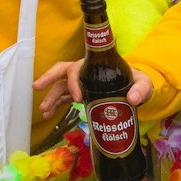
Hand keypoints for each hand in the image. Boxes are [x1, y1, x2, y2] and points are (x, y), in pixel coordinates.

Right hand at [34, 61, 151, 118]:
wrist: (137, 89)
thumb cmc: (137, 82)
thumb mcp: (144, 83)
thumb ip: (140, 89)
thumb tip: (132, 99)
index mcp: (97, 65)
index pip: (77, 69)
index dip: (74, 82)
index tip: (77, 98)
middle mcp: (86, 72)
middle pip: (62, 71)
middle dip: (49, 78)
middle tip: (36, 88)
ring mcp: (82, 83)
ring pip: (61, 86)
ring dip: (51, 97)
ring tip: (44, 111)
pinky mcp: (82, 94)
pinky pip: (64, 97)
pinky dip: (56, 105)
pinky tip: (49, 114)